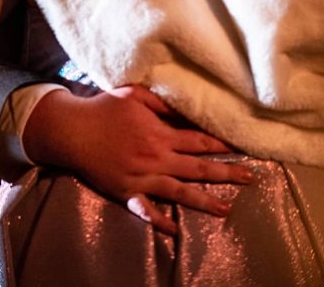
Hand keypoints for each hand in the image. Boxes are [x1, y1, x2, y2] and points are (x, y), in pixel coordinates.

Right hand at [22, 85, 254, 234]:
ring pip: (180, 192)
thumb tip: (187, 104)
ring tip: (227, 209)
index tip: (244, 147)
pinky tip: (176, 229)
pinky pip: (146, 210)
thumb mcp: (135, 95)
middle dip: (227, 173)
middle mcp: (156, 159)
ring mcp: (142, 179)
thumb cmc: (104, 109)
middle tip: (251, 178)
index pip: (200, 141)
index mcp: (161, 134)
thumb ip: (163, 101)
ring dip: (205, 201)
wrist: (72, 131)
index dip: (223, 144)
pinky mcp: (126, 192)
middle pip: (199, 168)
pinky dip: (161, 220)